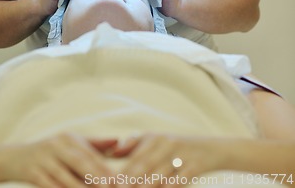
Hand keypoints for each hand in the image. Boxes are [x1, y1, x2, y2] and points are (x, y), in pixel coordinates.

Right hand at [0, 133, 116, 187]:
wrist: (14, 158)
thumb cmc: (50, 152)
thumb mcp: (69, 144)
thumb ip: (94, 145)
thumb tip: (119, 141)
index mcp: (69, 139)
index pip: (91, 155)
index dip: (105, 168)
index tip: (120, 181)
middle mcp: (57, 146)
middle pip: (81, 163)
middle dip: (97, 178)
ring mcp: (44, 159)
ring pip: (66, 179)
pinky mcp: (32, 173)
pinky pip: (50, 187)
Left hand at [111, 133, 228, 184]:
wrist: (212, 148)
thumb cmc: (177, 147)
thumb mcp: (156, 140)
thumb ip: (134, 146)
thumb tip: (111, 152)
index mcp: (155, 138)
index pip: (134, 157)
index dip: (122, 173)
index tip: (110, 185)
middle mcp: (167, 143)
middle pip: (145, 166)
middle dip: (131, 181)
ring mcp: (181, 154)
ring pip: (160, 175)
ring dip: (148, 186)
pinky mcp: (195, 166)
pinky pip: (180, 180)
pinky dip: (171, 187)